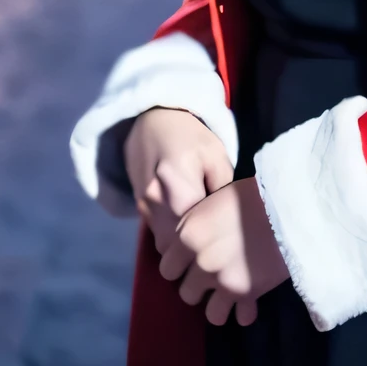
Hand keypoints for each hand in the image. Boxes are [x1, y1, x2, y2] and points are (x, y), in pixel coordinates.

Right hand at [123, 107, 232, 259]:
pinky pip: (158, 232)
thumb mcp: (216, 155)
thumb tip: (229, 220)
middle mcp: (154, 200)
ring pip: (165, 242)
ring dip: (182, 243)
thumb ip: (223, 190)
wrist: (151, 118)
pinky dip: (171, 234)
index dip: (212, 239)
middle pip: (178, 243)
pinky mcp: (137, 207)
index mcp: (177, 185)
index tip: (226, 239)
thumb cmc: (189, 135)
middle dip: (196, 247)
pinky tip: (186, 224)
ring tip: (201, 234)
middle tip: (216, 242)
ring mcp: (142, 206)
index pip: (196, 232)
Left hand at [160, 177, 288, 326]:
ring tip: (232, 293)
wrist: (288, 206)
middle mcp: (201, 261)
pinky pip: (239, 318)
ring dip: (221, 305)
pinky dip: (245, 312)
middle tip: (216, 275)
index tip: (193, 263)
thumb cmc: (251, 196)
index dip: (181, 268)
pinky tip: (251, 301)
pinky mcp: (246, 293)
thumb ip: (195, 226)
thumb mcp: (213, 201)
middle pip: (187, 293)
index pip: (167, 270)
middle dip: (201, 287)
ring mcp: (223, 280)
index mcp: (188, 235)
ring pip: (210, 313)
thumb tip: (186, 244)